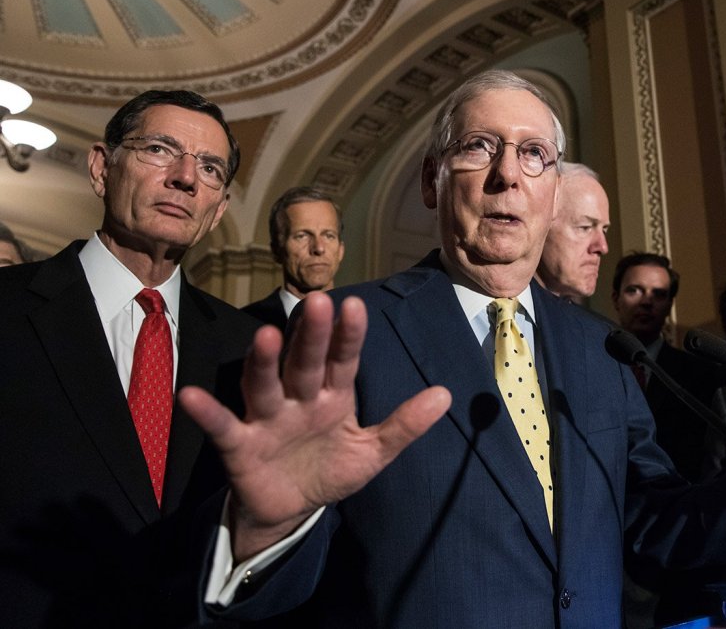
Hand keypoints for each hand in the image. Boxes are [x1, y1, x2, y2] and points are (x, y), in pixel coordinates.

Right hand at [179, 293, 450, 559]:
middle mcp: (298, 399)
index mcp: (332, 396)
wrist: (288, 511)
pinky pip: (222, 426)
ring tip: (263, 335)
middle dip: (309, 336)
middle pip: (304, 363)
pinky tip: (191, 396)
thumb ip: (404, 425)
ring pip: (263, 384)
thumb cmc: (328, 470)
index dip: (348, 336)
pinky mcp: (239, 445)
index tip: (355, 306)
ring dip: (262, 362)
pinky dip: (207, 412)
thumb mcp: (372, 452)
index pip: (343, 360)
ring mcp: (266, 418)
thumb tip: (446, 394)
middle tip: (316, 301)